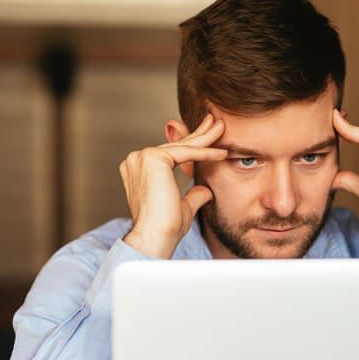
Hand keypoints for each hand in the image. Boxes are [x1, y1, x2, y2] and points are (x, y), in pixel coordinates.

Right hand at [120, 114, 227, 258]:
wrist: (155, 237)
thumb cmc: (165, 228)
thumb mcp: (183, 206)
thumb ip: (192, 194)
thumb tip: (205, 189)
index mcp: (138, 170)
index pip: (170, 154)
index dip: (191, 146)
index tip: (209, 138)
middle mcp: (136, 161)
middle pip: (175, 146)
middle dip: (199, 134)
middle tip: (216, 122)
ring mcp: (142, 157)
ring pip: (181, 146)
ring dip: (204, 138)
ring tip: (221, 128)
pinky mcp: (153, 158)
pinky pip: (185, 153)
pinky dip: (205, 152)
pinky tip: (221, 153)